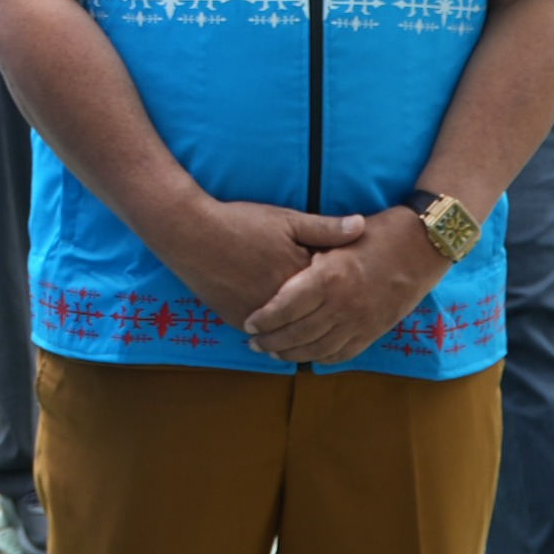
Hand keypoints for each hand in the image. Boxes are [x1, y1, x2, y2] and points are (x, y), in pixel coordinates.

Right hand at [154, 197, 363, 331]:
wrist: (190, 234)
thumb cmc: (239, 223)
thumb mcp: (286, 220)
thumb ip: (325, 228)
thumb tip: (363, 225)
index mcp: (300, 279)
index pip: (332, 293)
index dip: (341, 288)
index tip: (351, 286)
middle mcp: (283, 305)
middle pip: (314, 317)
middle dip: (326, 315)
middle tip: (340, 315)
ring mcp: (259, 317)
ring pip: (290, 331)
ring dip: (302, 330)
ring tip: (316, 329)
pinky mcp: (238, 321)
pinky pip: (264, 333)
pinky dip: (274, 331)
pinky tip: (283, 329)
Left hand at [241, 204, 450, 364]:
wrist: (424, 246)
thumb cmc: (378, 233)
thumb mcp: (339, 235)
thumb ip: (311, 249)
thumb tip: (279, 260)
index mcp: (330, 277)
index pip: (287, 306)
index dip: (265, 318)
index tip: (249, 323)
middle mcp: (344, 304)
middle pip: (299, 332)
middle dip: (272, 341)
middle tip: (253, 343)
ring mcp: (361, 321)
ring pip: (319, 348)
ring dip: (292, 353)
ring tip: (274, 352)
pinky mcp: (375, 331)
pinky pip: (344, 352)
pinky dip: (322, 357)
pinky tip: (308, 356)